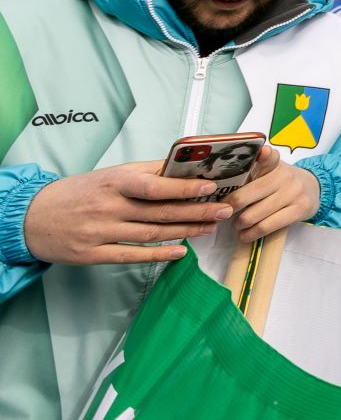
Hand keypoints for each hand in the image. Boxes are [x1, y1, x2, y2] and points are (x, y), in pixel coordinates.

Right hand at [22, 161, 231, 264]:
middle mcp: (109, 208)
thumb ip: (146, 172)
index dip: (185, 186)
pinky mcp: (94, 254)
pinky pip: (132, 255)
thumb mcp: (110, 174)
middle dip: (197, 211)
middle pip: (161, 212)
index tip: (211, 186)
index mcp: (115, 183)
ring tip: (211, 227)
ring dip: (186, 231)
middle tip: (225, 210)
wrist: (32, 217)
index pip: (156, 185)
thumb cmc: (78, 192)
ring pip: (152, 234)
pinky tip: (181, 251)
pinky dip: (159, 254)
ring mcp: (101, 233)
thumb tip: (182, 168)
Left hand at [223, 146, 320, 241]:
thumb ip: (250, 173)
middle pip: (246, 196)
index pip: (268, 157)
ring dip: (238, 224)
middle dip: (229, 208)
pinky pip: (266, 227)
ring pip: (253, 215)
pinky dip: (250, 234)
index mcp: (274, 164)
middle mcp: (285, 176)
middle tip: (224, 212)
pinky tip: (245, 235)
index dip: (264, 155)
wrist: (312, 189)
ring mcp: (294, 193)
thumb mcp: (269, 172)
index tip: (261, 152)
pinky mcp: (299, 210)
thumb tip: (219, 189)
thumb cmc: (280, 182)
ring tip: (237, 224)